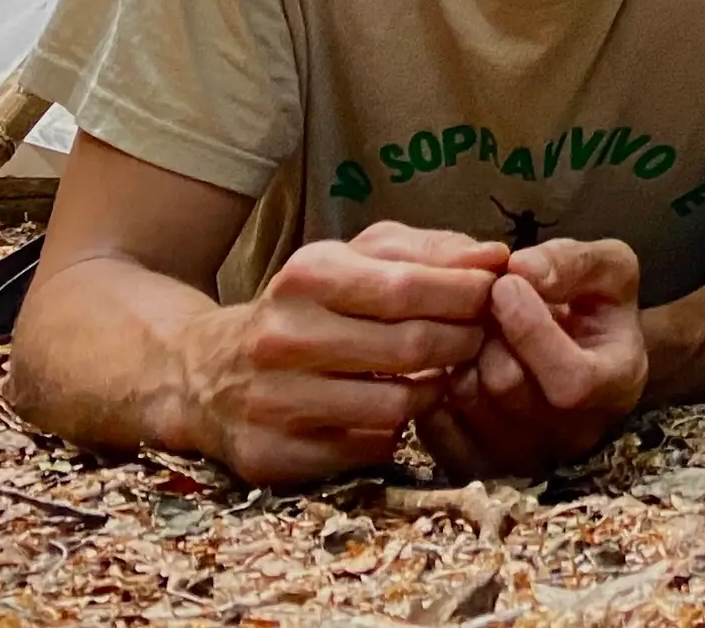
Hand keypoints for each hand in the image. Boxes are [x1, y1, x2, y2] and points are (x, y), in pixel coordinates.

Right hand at [171, 221, 507, 485]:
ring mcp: (273, 401)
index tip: (494, 294)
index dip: (466, 293)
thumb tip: (496, 256)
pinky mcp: (271, 455)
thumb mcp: (359, 259)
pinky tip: (397, 408)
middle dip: (463, 340)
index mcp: (308, 276)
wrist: (208, 373)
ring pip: (395, 406)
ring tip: (443, 372)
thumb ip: (431, 250)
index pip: (409, 287)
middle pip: (410, 346)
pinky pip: (366, 449)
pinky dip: (395, 431)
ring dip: (435, 391)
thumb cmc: (308, 306)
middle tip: (481, 336)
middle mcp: (283, 337)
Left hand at [415, 235, 650, 477]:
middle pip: (508, 386)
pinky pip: (438, 427)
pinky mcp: (482, 464)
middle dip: (490, 331)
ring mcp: (527, 457)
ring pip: (470, 402)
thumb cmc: (600, 306)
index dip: (531, 329)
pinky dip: (438, 385)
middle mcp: (575, 434)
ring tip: (477, 326)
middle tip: (485, 298)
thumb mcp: (610, 267)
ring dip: (463, 353)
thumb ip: (572, 262)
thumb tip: (520, 269)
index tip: (506, 283)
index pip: (570, 380)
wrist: (590, 351)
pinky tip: (459, 359)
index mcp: (618, 385)